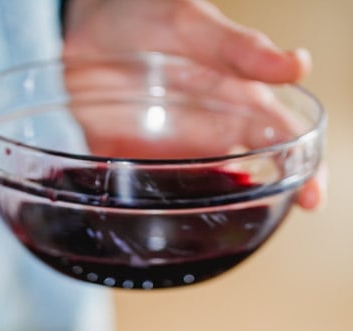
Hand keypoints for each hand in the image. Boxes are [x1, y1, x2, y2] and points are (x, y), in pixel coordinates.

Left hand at [62, 0, 323, 208]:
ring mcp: (162, 148)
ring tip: (193, 235)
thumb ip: (242, 49)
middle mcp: (203, 132)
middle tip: (245, 230)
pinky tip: (134, 220)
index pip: (281, 142)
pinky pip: (128, 187)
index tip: (312, 199)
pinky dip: (131, 205)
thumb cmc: (155, 13)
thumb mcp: (199, 26)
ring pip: (186, 193)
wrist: (91, 15)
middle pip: (238, 180)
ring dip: (190, 214)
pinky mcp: (116, 155)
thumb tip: (296, 67)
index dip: (305, 172)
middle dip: (245, 208)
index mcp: (235, 102)